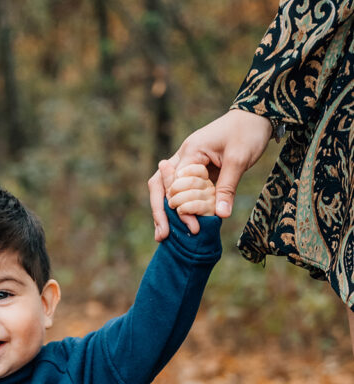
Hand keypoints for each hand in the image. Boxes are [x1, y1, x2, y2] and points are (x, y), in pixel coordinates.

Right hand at [148, 108, 272, 238]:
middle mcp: (183, 157)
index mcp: (190, 152)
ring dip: (163, 211)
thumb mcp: (239, 159)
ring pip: (165, 189)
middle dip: (159, 212)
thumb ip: (227, 188)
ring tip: (163, 236)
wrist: (256, 115)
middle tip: (162, 236)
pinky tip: (178, 224)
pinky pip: (181, 190)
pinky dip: (178, 207)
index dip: (181, 209)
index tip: (193, 227)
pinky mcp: (196, 170)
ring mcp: (187, 163)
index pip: (176, 185)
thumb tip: (220, 216)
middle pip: (160, 186)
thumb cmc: (248, 131)